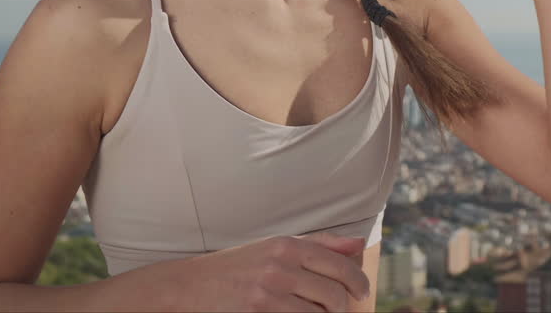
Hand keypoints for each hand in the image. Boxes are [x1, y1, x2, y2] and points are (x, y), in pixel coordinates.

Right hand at [169, 232, 371, 311]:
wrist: (188, 287)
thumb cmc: (236, 267)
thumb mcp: (274, 247)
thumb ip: (319, 245)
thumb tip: (358, 245)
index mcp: (287, 245)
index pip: (339, 264)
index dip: (358, 282)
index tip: (362, 292)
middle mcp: (280, 266)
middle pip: (334, 295)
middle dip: (343, 308)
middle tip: (339, 311)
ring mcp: (268, 293)